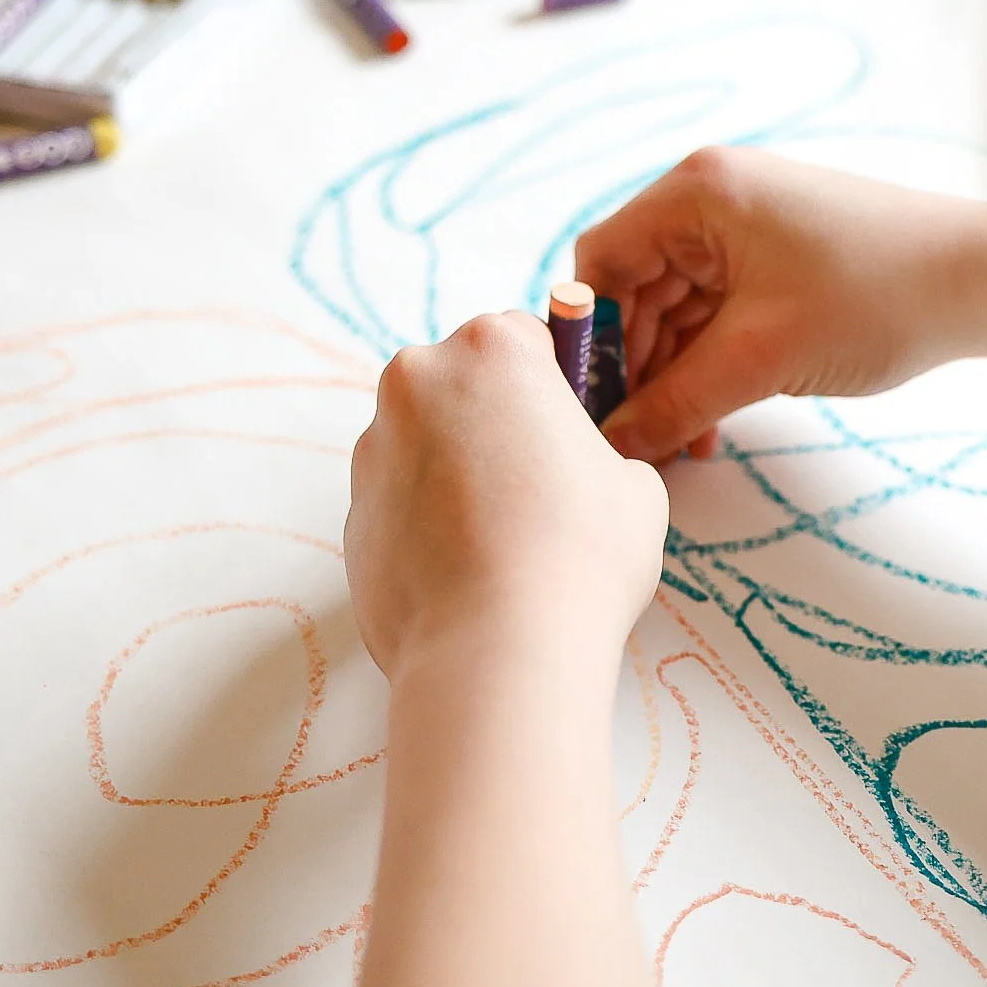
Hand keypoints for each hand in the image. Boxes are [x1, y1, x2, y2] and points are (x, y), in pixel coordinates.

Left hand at [345, 312, 668, 675]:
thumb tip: (577, 470)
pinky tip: (470, 570)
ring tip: (507, 538)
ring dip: (459, 472)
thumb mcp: (634, 486)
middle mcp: (417, 381)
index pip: (524, 337)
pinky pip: (402, 502)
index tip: (568, 424)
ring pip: (427, 443)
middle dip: (497, 421)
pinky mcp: (352, 513)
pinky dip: (430, 523)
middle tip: (541, 484)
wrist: (496, 648)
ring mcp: (374, 448)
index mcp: (490, 348)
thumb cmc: (580, 553)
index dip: (554, 383)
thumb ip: (601, 453)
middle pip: (464, 384)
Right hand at [575, 146, 986, 462]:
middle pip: (635, 289)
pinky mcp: (777, 260)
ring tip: (682, 445)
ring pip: (675, 310)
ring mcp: (746, 228)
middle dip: (634, 368)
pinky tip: (713, 425)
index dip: (589, 337)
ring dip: (672, 378)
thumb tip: (614, 444)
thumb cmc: (875, 298)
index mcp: (696, 193)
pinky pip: (716, 316)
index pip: (600, 261)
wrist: (979, 283)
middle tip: (635, 442)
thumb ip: (674, 401)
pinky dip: (708, 367)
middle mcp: (713, 199)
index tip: (592, 405)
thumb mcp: (759, 359)